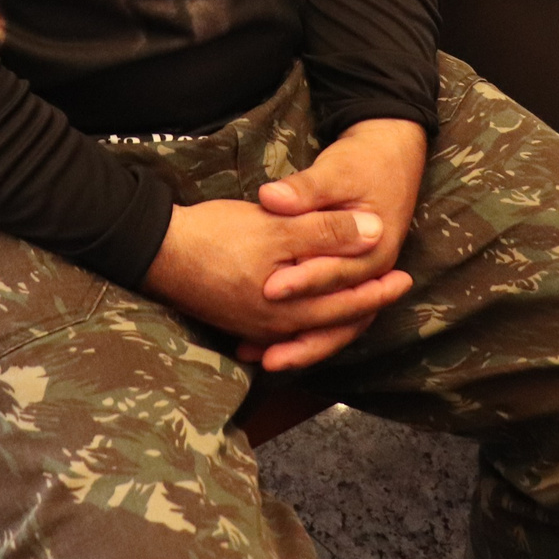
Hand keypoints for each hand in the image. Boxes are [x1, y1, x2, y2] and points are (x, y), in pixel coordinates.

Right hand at [139, 196, 413, 372]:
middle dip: (364, 305)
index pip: (348, 306)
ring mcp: (253, 328)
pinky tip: (308, 312)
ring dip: (336, 314)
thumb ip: (328, 231)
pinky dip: (305, 321)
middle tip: (394, 287)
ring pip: (309, 328)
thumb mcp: (278, 228)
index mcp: (290, 310)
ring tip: (358, 300)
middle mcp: (275, 329)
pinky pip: (284, 327)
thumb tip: (376, 231)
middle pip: (332, 323)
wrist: (156, 250)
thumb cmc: (217, 237)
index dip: (378, 291)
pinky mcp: (236, 318)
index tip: (403, 277)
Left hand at [245, 118, 425, 368]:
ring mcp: (359, 279)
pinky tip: (266, 343)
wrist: (391, 154)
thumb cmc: (365, 161)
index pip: (335, 273)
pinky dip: (299, 330)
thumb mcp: (336, 170)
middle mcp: (369, 272)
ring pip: (332, 324)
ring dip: (299, 344)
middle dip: (300, 337)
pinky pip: (325, 313)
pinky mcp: (344, 278)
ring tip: (261, 360)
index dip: (302, 282)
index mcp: (375, 248)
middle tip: (263, 353)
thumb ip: (305, 189)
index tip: (269, 289)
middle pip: (338, 315)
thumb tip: (272, 199)